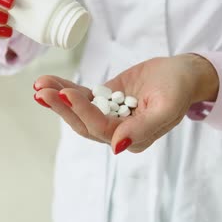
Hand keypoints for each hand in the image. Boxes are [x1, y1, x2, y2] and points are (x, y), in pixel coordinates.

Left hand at [33, 54, 218, 153]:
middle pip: (83, 123)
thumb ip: (143, 128)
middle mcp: (117, 132)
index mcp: (132, 138)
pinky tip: (49, 82)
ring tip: (39, 85)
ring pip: (78, 111)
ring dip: (58, 99)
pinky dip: (65, 89)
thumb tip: (118, 147)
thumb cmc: (178, 89)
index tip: (67, 94)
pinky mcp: (104, 101)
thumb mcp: (166, 107)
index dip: (82, 112)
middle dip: (62, 107)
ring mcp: (109, 116)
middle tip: (43, 91)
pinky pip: (82, 97)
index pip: (101, 128)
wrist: (182, 74)